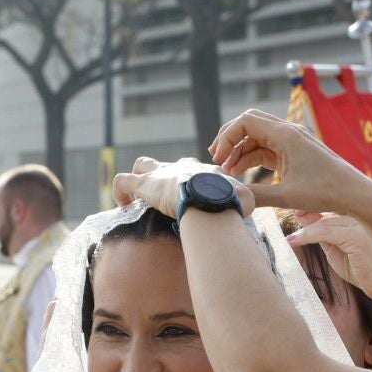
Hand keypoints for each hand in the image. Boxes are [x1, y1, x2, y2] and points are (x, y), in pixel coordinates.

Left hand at [110, 155, 255, 218]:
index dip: (191, 184)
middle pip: (167, 164)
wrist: (214, 198)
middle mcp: (182, 167)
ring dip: (138, 181)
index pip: (195, 171)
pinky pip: (122, 181)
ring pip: (142, 165)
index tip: (190, 203)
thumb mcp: (243, 200)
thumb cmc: (231, 201)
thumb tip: (251, 207)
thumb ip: (245, 202)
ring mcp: (162, 174)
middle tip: (162, 200)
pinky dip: (119, 191)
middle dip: (161, 177)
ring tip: (136, 202)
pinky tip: (123, 206)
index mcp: (205, 171)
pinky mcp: (144, 184)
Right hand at [208, 110, 371, 216]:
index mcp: (286, 134)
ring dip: (239, 150)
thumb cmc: (326, 192)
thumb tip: (230, 197)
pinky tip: (241, 172)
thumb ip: (255, 195)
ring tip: (227, 171)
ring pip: (256, 136)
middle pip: (249, 122)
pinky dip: (251, 157)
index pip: (246, 121)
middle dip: (229, 138)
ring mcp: (291, 141)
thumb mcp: (287, 196)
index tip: (218, 159)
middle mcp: (288, 132)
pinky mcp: (293, 152)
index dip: (227, 137)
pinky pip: (265, 148)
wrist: (354, 193)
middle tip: (216, 158)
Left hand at [290, 214, 371, 304]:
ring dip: (305, 229)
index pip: (335, 210)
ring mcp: (360, 226)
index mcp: (362, 219)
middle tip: (293, 213)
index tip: (298, 210)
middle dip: (308, 214)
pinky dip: (307, 235)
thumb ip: (328, 241)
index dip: (315, 208)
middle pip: (328, 215)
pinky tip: (294, 239)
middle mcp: (362, 219)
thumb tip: (308, 231)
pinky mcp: (356, 238)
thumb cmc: (368, 274)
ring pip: (326, 223)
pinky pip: (326, 233)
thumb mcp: (343, 255)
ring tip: (291, 237)